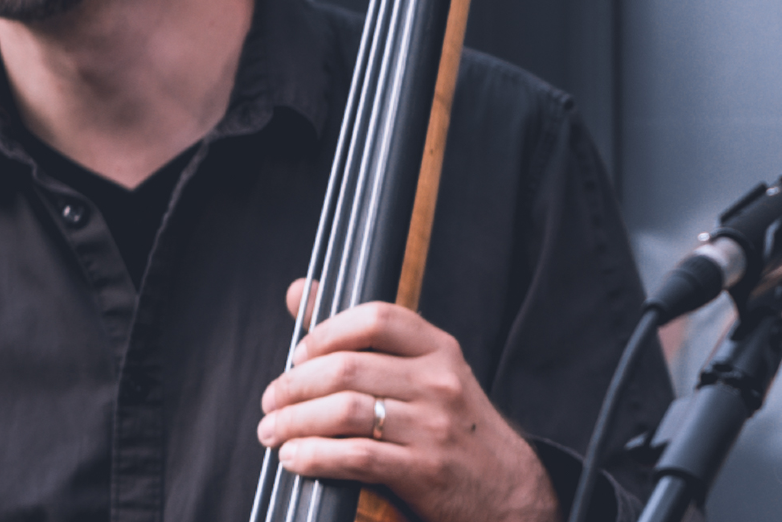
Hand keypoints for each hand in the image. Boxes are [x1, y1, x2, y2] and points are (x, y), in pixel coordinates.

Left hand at [259, 279, 558, 521]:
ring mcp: (434, 427)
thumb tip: (298, 291)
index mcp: (440, 350)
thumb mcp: (426, 374)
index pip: (377, 318)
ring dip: (294, 424)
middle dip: (294, 386)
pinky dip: (314, 457)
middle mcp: (439, 382)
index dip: (325, 333)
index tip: (299, 356)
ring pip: (345, 412)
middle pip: (348, 368)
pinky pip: (356, 456)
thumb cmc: (456, 430)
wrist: (510, 492)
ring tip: (274, 433)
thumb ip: (363, 336)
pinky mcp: (425, 471)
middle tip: (271, 403)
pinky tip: (296, 459)